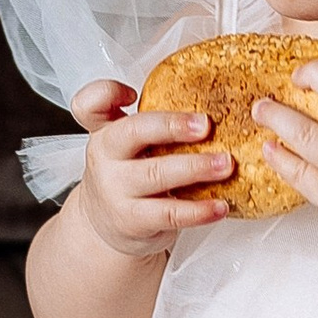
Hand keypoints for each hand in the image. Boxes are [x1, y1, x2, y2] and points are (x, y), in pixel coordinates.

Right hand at [71, 76, 234, 263]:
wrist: (105, 227)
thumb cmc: (124, 175)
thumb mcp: (118, 142)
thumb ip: (131, 113)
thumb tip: (162, 91)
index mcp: (104, 134)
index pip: (91, 106)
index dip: (107, 94)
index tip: (133, 93)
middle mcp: (106, 160)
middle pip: (133, 134)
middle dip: (171, 126)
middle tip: (207, 124)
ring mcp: (118, 192)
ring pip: (156, 176)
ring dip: (195, 168)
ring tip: (226, 164)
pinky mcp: (135, 222)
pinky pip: (170, 214)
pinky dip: (199, 211)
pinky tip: (221, 205)